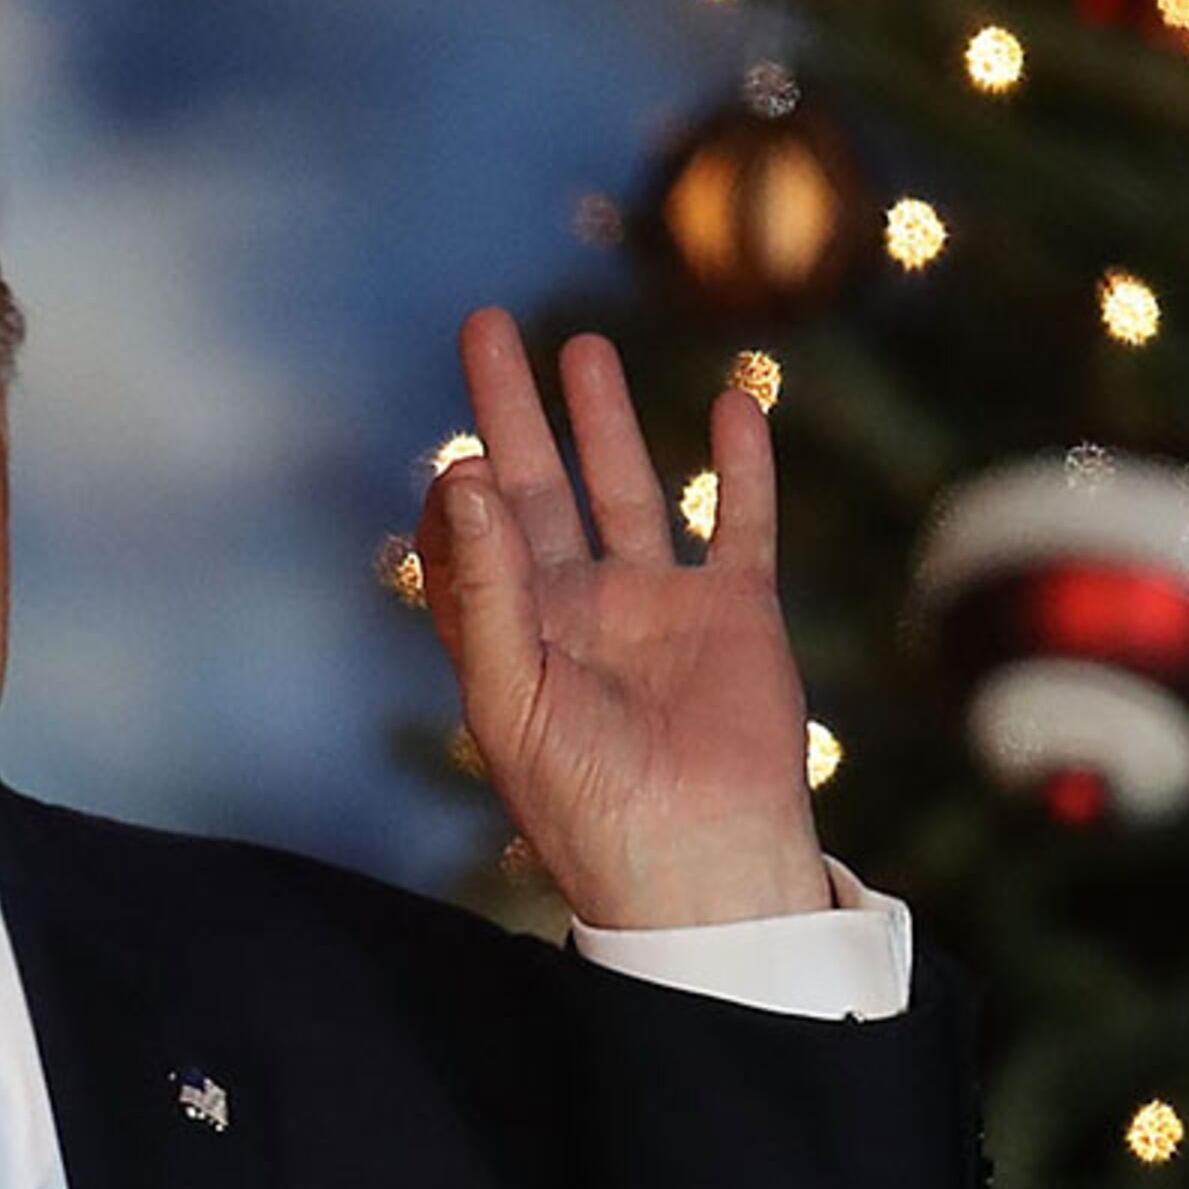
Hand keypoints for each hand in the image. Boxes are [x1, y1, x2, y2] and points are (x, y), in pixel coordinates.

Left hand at [418, 313, 829, 929]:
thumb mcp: (512, 694)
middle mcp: (576, 611)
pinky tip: (730, 400)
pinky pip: (737, 522)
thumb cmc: (586, 800)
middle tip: (484, 324)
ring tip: (581, 348)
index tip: (450, 451)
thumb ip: (488, 587)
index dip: (453, 490)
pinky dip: (738, 465)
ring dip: (604, 420)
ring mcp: (657, 608)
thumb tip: (461, 475)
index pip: (468, 537)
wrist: (697, 864)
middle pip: (534, 485)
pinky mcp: (735, 614)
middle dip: (510, 409)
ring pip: (625, 489)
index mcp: (510, 636)